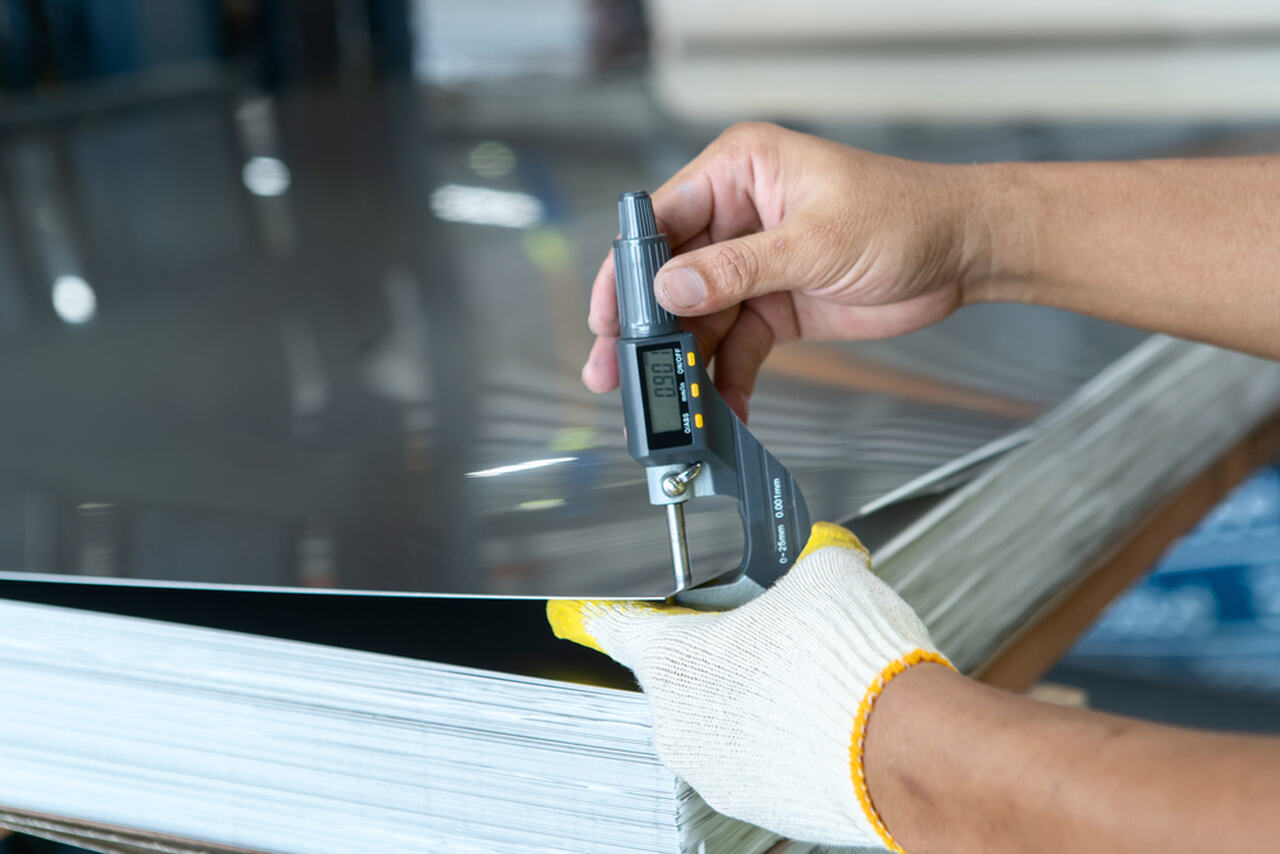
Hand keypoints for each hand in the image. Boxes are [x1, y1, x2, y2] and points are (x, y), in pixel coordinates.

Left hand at [546, 522, 951, 847]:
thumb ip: (800, 557)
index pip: (615, 625)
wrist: (907, 751)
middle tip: (763, 624)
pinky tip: (817, 710)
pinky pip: (748, 752)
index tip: (581, 610)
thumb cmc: (852, 666)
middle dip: (714, 645)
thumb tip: (816, 552)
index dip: (603, 608)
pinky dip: (771, 731)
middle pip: (677, 669)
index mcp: (674, 661)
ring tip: (803, 669)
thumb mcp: (824, 573)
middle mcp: (680, 723)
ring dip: (745, 691)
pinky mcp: (756, 802)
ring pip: (715, 714)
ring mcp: (716, 771)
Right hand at [583, 123, 990, 420]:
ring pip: (699, 318)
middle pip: (671, 275)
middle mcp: (737, 214)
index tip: (608, 318)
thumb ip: (739, 269)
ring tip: (670, 403)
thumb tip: (672, 288)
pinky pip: (735, 346)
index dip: (629, 271)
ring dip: (685, 363)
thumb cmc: (906, 215)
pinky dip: (726, 378)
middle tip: (620, 374)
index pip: (661, 219)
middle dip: (647, 329)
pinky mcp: (773, 305)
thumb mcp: (817, 241)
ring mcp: (753, 263)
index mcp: (740, 172)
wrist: (964, 251)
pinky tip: (720, 405)